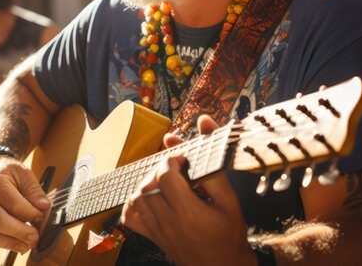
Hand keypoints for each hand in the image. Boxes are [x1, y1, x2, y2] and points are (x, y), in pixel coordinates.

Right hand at [0, 156, 50, 254]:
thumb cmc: (7, 171)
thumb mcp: (24, 173)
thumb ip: (34, 190)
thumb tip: (44, 207)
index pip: (15, 205)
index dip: (31, 214)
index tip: (42, 216)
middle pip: (1, 222)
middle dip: (21, 233)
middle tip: (36, 237)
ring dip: (14, 243)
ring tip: (30, 243)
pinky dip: (8, 244)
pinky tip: (21, 243)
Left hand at [121, 116, 255, 265]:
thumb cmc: (229, 234)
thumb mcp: (230, 201)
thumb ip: (214, 165)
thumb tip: (204, 124)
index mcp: (189, 212)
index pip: (165, 176)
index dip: (171, 160)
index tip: (182, 159)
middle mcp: (169, 222)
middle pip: (148, 185)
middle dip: (159, 170)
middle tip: (174, 169)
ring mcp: (157, 232)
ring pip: (137, 198)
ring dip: (147, 183)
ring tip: (164, 182)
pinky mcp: (152, 237)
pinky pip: (130, 217)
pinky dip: (133, 202)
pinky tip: (148, 197)